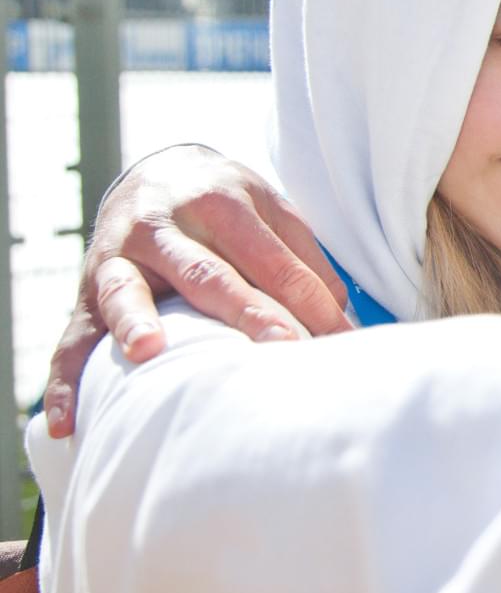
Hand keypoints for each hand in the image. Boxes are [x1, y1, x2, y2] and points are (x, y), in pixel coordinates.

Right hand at [43, 145, 349, 436]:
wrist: (157, 171)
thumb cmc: (228, 206)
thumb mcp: (271, 212)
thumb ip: (304, 260)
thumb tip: (339, 322)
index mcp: (220, 202)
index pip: (272, 260)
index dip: (311, 302)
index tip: (341, 341)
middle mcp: (163, 225)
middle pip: (208, 274)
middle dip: (247, 312)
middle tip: (283, 347)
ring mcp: (118, 257)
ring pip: (126, 291)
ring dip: (136, 322)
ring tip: (148, 352)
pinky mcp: (86, 292)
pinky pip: (73, 336)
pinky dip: (66, 378)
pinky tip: (69, 420)